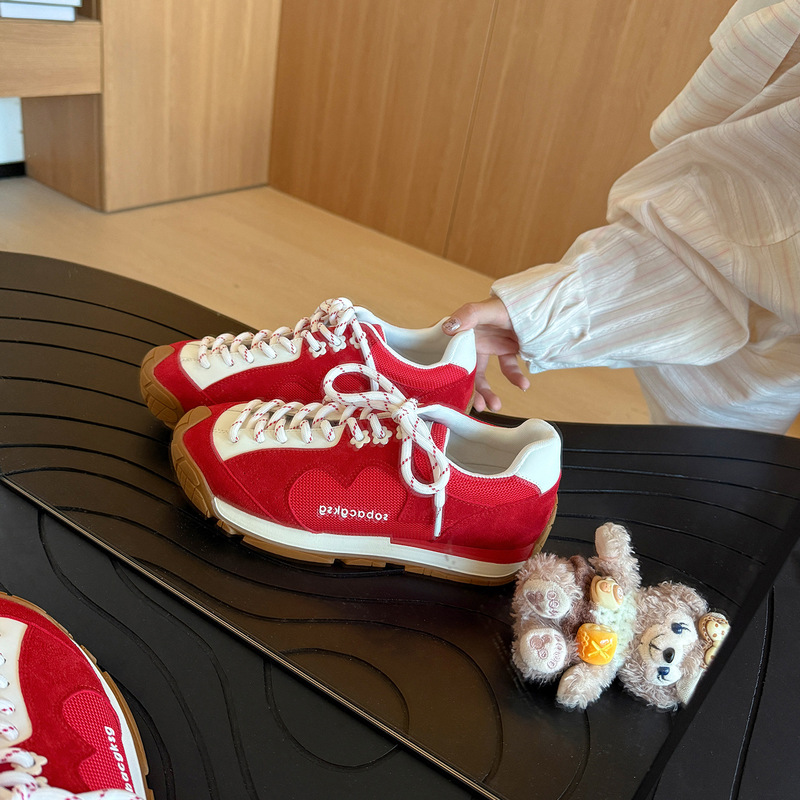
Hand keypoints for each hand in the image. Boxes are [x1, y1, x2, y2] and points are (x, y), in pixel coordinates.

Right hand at [442, 297, 528, 411]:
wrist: (531, 301)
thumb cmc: (504, 303)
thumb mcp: (485, 309)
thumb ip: (468, 316)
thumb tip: (448, 328)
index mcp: (460, 333)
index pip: (447, 356)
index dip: (446, 375)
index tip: (447, 393)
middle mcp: (471, 343)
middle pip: (464, 372)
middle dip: (469, 391)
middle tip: (477, 406)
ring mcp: (488, 347)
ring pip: (484, 376)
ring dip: (489, 393)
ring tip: (496, 406)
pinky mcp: (505, 351)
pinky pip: (508, 369)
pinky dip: (515, 378)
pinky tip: (523, 385)